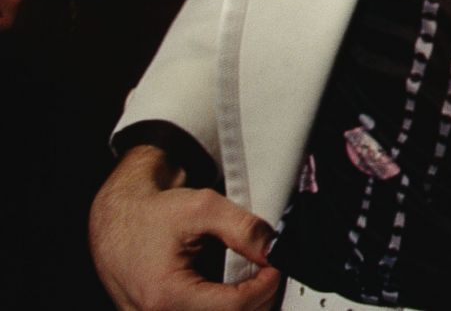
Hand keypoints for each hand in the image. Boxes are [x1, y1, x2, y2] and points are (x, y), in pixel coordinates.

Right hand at [91, 146, 280, 310]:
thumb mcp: (202, 207)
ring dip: (239, 306)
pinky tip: (228, 290)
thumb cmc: (152, 213)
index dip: (265, 286)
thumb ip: (243, 229)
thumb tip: (274, 250)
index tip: (275, 266)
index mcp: (165, 296)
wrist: (115, 219)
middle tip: (267, 272)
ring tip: (249, 280)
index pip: (234, 307)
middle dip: (256, 298)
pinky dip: (219, 307)